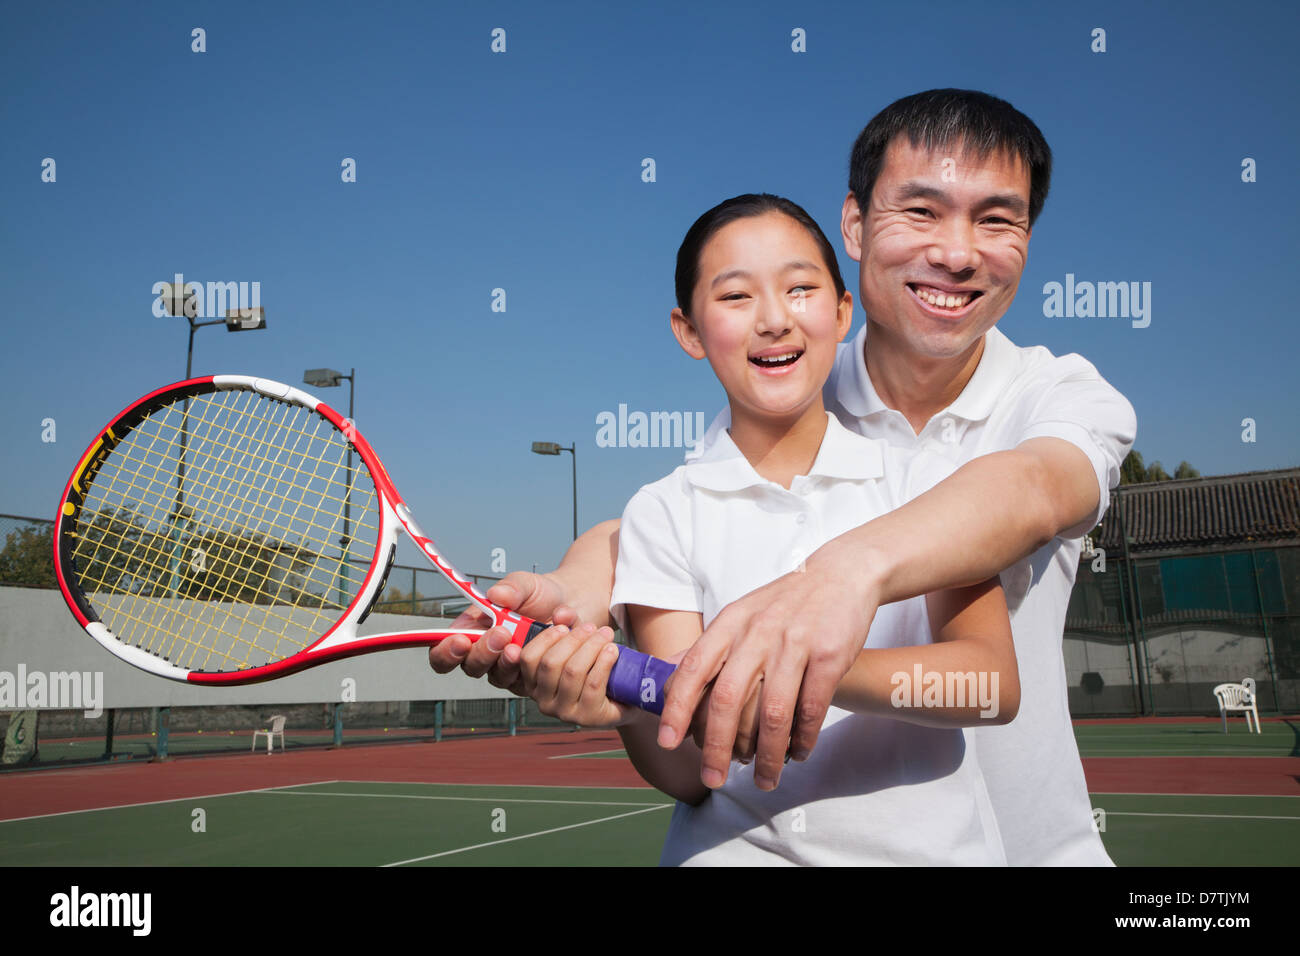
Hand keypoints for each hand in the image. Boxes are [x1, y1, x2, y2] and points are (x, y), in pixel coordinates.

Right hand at [427, 572, 576, 694]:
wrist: (574, 602)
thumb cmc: (541, 593)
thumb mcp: (524, 583)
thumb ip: (511, 587)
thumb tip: (496, 595)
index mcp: (472, 630)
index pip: (443, 651)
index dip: (446, 652)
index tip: (461, 641)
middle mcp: (486, 654)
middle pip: (470, 667)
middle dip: (484, 653)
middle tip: (501, 634)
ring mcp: (509, 669)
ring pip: (499, 678)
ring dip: (508, 662)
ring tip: (521, 643)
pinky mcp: (533, 679)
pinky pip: (532, 678)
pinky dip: (544, 655)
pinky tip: (559, 629)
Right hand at [518, 622, 630, 728]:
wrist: (623, 695)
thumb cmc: (593, 667)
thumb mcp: (576, 645)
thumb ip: (565, 627)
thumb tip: (562, 614)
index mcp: (533, 682)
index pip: (527, 659)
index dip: (544, 639)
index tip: (562, 626)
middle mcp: (543, 700)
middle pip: (551, 663)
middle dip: (574, 639)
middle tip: (591, 627)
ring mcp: (564, 712)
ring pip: (573, 672)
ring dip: (592, 647)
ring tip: (606, 635)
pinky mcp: (587, 717)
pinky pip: (593, 684)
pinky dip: (604, 662)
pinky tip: (612, 650)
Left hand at [659, 538, 882, 790]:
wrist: (842, 573)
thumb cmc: (785, 604)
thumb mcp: (741, 615)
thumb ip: (709, 649)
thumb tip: (668, 686)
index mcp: (730, 624)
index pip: (693, 669)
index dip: (677, 708)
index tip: (668, 742)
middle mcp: (757, 633)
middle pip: (727, 699)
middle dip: (716, 747)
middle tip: (713, 780)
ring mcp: (794, 643)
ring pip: (772, 713)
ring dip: (766, 755)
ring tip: (764, 780)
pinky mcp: (829, 654)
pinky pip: (811, 708)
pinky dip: (802, 739)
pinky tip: (798, 754)